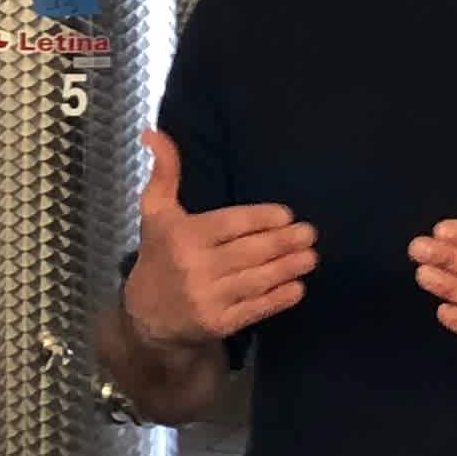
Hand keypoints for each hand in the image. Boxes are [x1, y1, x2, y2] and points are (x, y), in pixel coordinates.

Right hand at [123, 128, 315, 353]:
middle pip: (249, 252)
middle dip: (283, 243)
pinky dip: (278, 299)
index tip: (287, 215)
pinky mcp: (218, 324)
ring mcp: (208, 298)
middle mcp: (195, 267)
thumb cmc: (158, 256)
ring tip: (310, 257)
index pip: (230, 224)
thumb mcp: (155, 212)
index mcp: (182, 236)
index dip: (261, 219)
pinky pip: (255, 308)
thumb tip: (154, 132)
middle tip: (310, 234)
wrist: (145, 318)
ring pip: (256, 279)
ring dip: (288, 268)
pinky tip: (297, 288)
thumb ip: (164, 172)